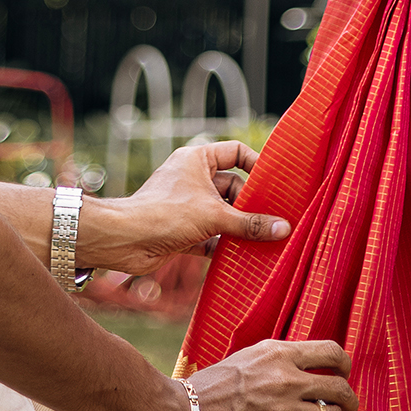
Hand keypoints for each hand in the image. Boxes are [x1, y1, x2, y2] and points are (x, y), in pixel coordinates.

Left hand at [83, 137, 291, 277]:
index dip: (256, 165)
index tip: (276, 183)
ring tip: (267, 241)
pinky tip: (244, 258)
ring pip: (223, 214)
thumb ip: (250, 224)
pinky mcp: (183, 230)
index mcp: (197, 160)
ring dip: (240, 229)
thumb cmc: (165, 214)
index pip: (235, 152)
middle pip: (233, 188)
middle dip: (251, 206)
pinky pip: (212, 237)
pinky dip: (225, 246)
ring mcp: (188, 205)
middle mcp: (192, 179)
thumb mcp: (215, 216)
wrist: (126, 240)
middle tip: (276, 220)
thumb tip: (284, 228)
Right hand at [180, 339, 356, 410]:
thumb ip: (276, 360)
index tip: (343, 377)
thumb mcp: (245, 359)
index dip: (345, 366)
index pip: (332, 352)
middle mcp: (285, 381)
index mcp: (277, 354)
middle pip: (341, 389)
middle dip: (349, 403)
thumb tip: (302, 366)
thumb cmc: (207, 389)